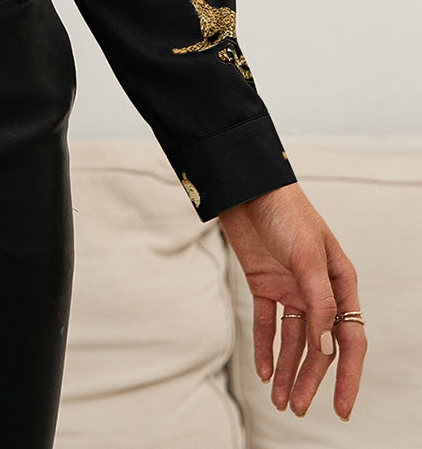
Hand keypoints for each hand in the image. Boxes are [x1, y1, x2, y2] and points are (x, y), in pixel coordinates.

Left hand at [216, 182, 364, 421]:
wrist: (245, 186)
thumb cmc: (284, 213)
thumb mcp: (307, 256)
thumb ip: (319, 302)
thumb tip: (327, 349)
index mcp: (340, 282)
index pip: (350, 338)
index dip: (348, 376)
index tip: (341, 409)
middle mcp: (318, 289)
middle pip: (320, 345)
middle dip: (311, 379)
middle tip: (299, 410)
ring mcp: (291, 287)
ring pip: (293, 340)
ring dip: (288, 370)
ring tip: (280, 402)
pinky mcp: (264, 283)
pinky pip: (267, 323)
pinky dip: (265, 347)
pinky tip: (264, 372)